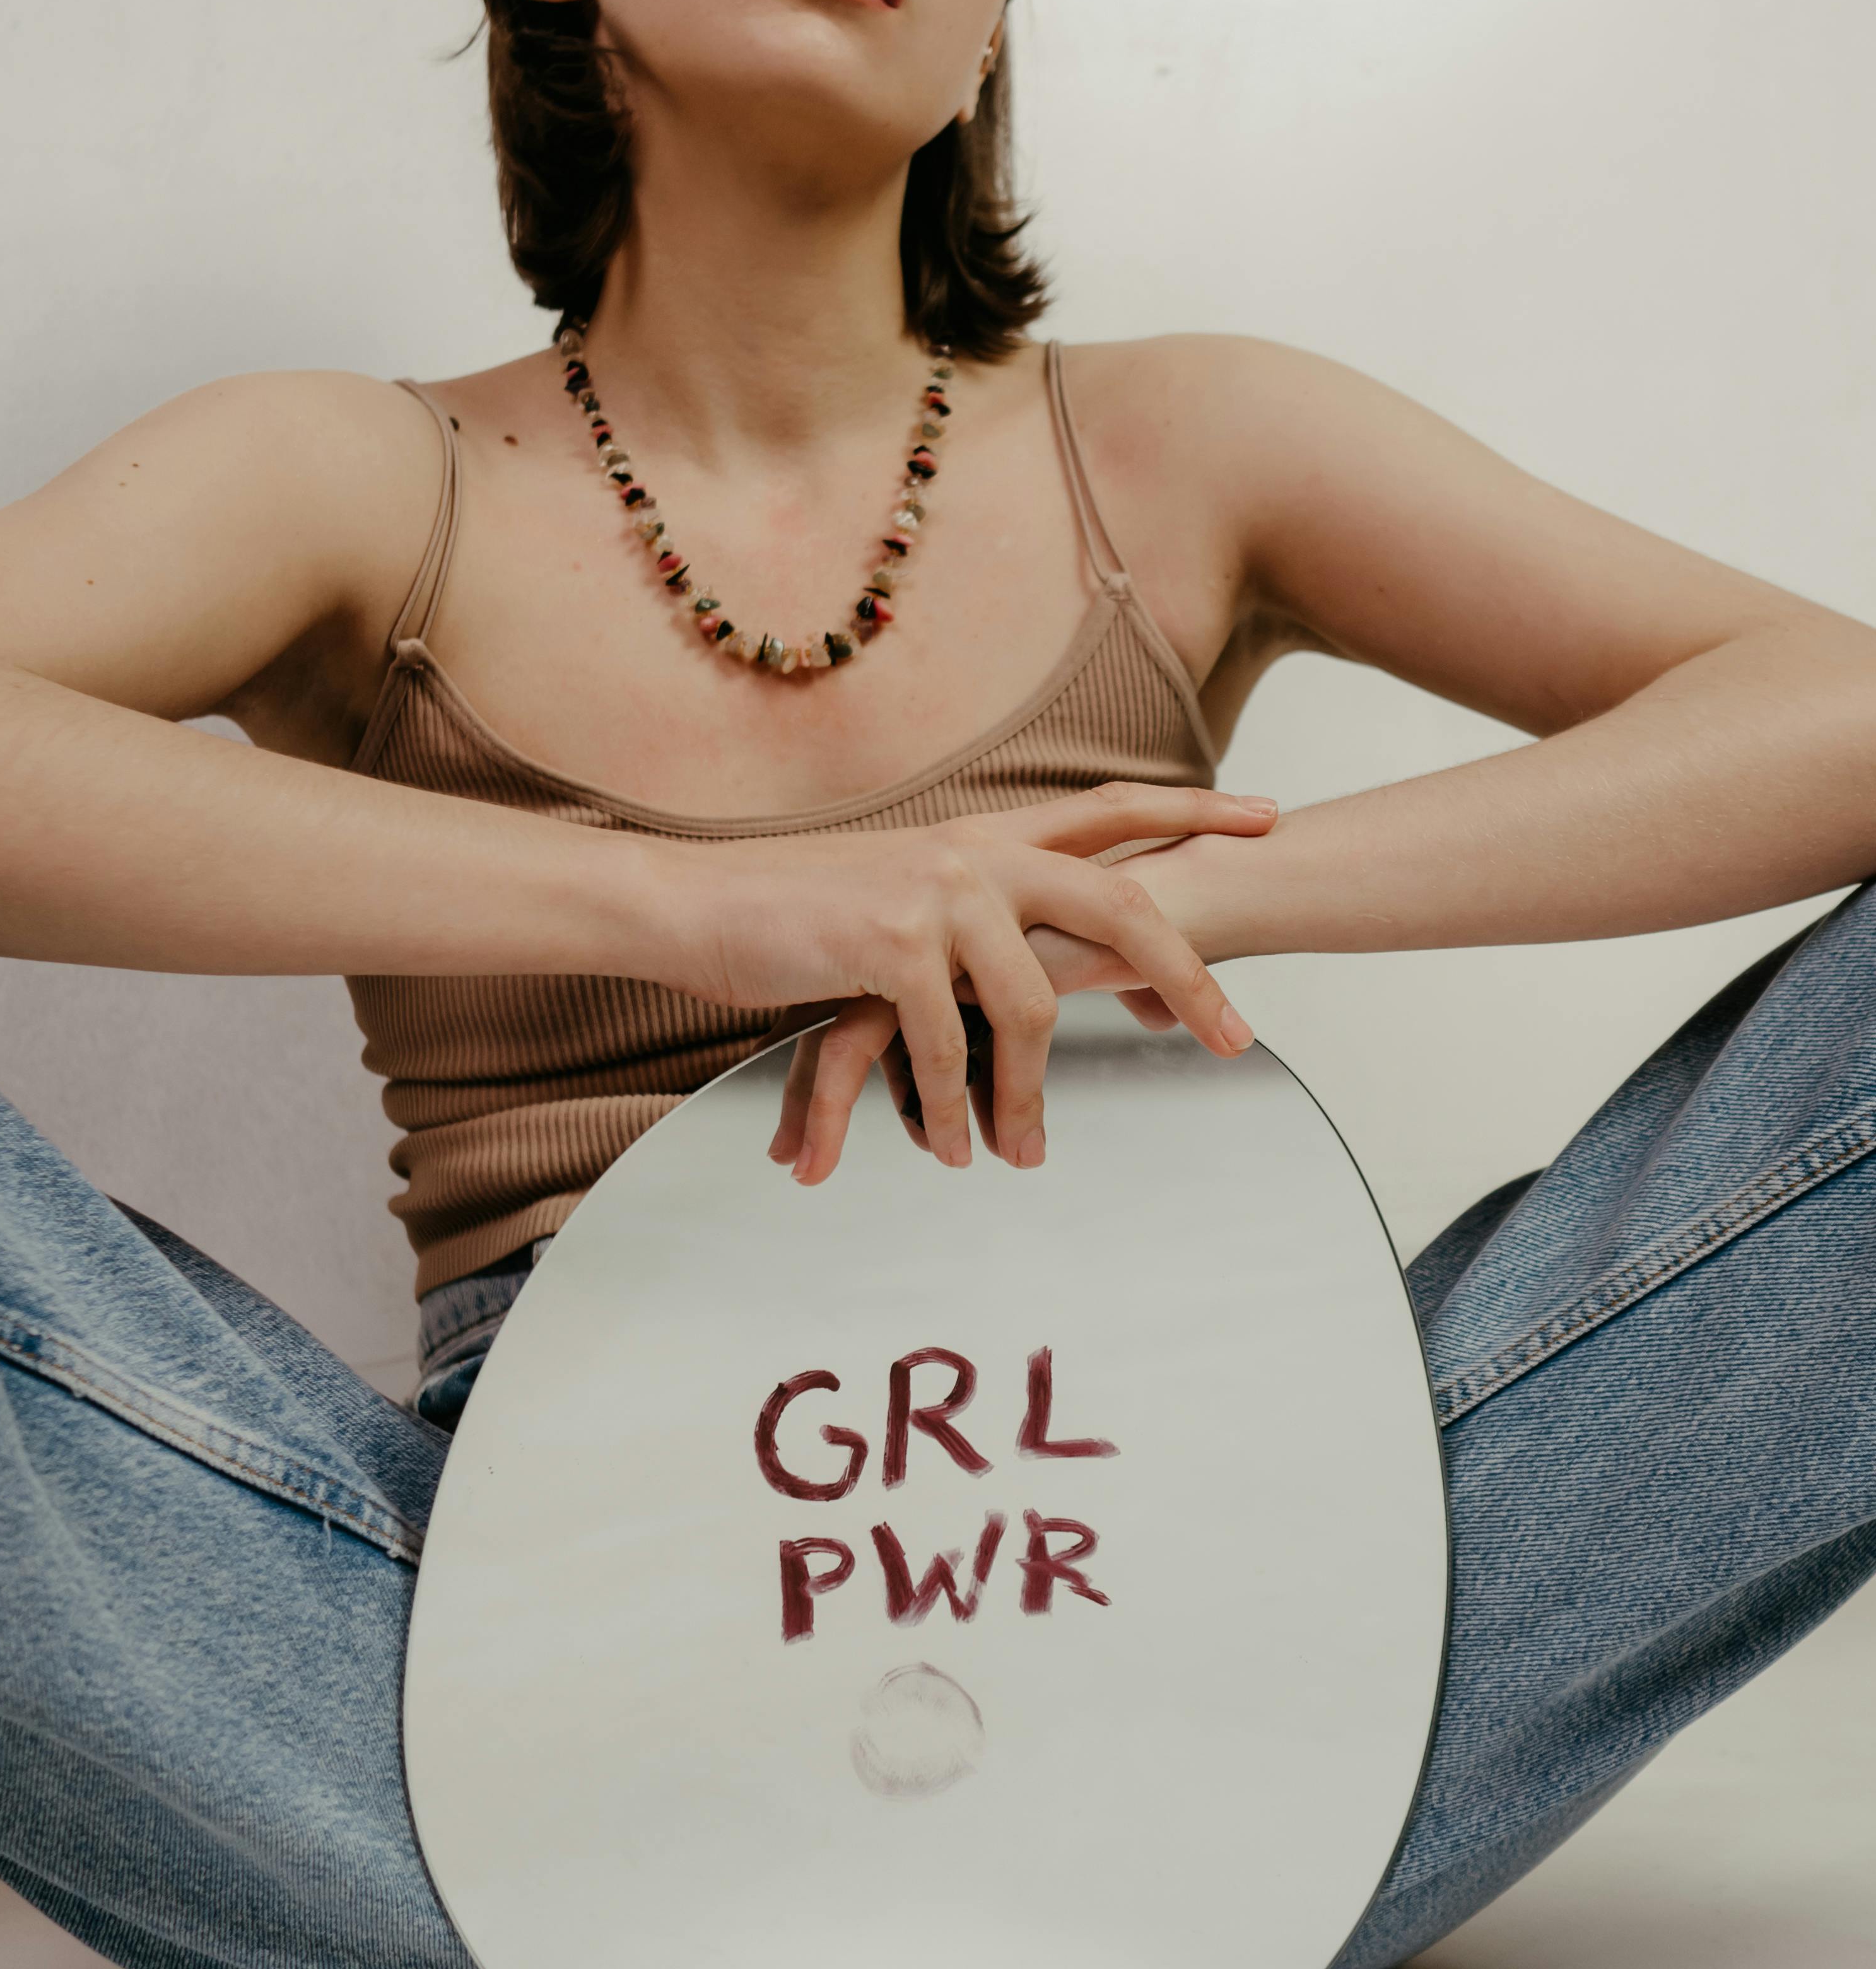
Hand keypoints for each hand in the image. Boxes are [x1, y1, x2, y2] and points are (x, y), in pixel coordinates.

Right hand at [696, 784, 1274, 1183]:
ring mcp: (938, 893)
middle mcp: (977, 852)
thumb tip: (1029, 957)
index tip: (1270, 819)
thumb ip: (975, 910)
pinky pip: (952, 1044)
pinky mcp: (890, 945)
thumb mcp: (903, 890)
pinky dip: (957, 1108)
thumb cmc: (798, 908)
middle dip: (1189, 973)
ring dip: (1030, 1097)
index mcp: (988, 835)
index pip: (1112, 809)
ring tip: (1021, 1159)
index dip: (1195, 809)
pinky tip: (954, 1150)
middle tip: (1239, 1039)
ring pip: (1032, 1006)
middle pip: (1120, 905)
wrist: (699, 901)